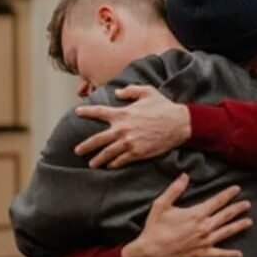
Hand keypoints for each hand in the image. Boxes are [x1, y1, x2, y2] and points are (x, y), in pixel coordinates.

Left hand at [75, 85, 190, 168]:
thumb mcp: (147, 91)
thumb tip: (117, 93)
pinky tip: (110, 166)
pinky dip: (114, 164)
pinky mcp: (137, 153)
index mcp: (122, 113)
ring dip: (98, 160)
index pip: (99, 112)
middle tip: (77, 151)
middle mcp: (122, 129)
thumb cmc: (164, 106)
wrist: (178, 124)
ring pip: (107, 153)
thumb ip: (130, 90)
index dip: (86, 112)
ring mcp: (129, 143)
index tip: (77, 113)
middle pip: (97, 139)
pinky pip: (121, 160)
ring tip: (92, 164)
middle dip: (85, 146)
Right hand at [121, 174, 252, 256]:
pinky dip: (230, 254)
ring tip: (249, 222)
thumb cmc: (155, 228)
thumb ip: (175, 189)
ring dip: (238, 226)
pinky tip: (239, 254)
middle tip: (247, 204)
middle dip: (237, 208)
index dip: (228, 194)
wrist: (151, 252)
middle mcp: (204, 227)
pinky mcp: (202, 254)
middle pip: (225, 216)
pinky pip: (219, 254)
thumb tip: (185, 175)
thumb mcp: (162, 204)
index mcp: (196, 214)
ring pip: (226, 232)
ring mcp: (205, 242)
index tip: (237, 189)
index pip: (217, 201)